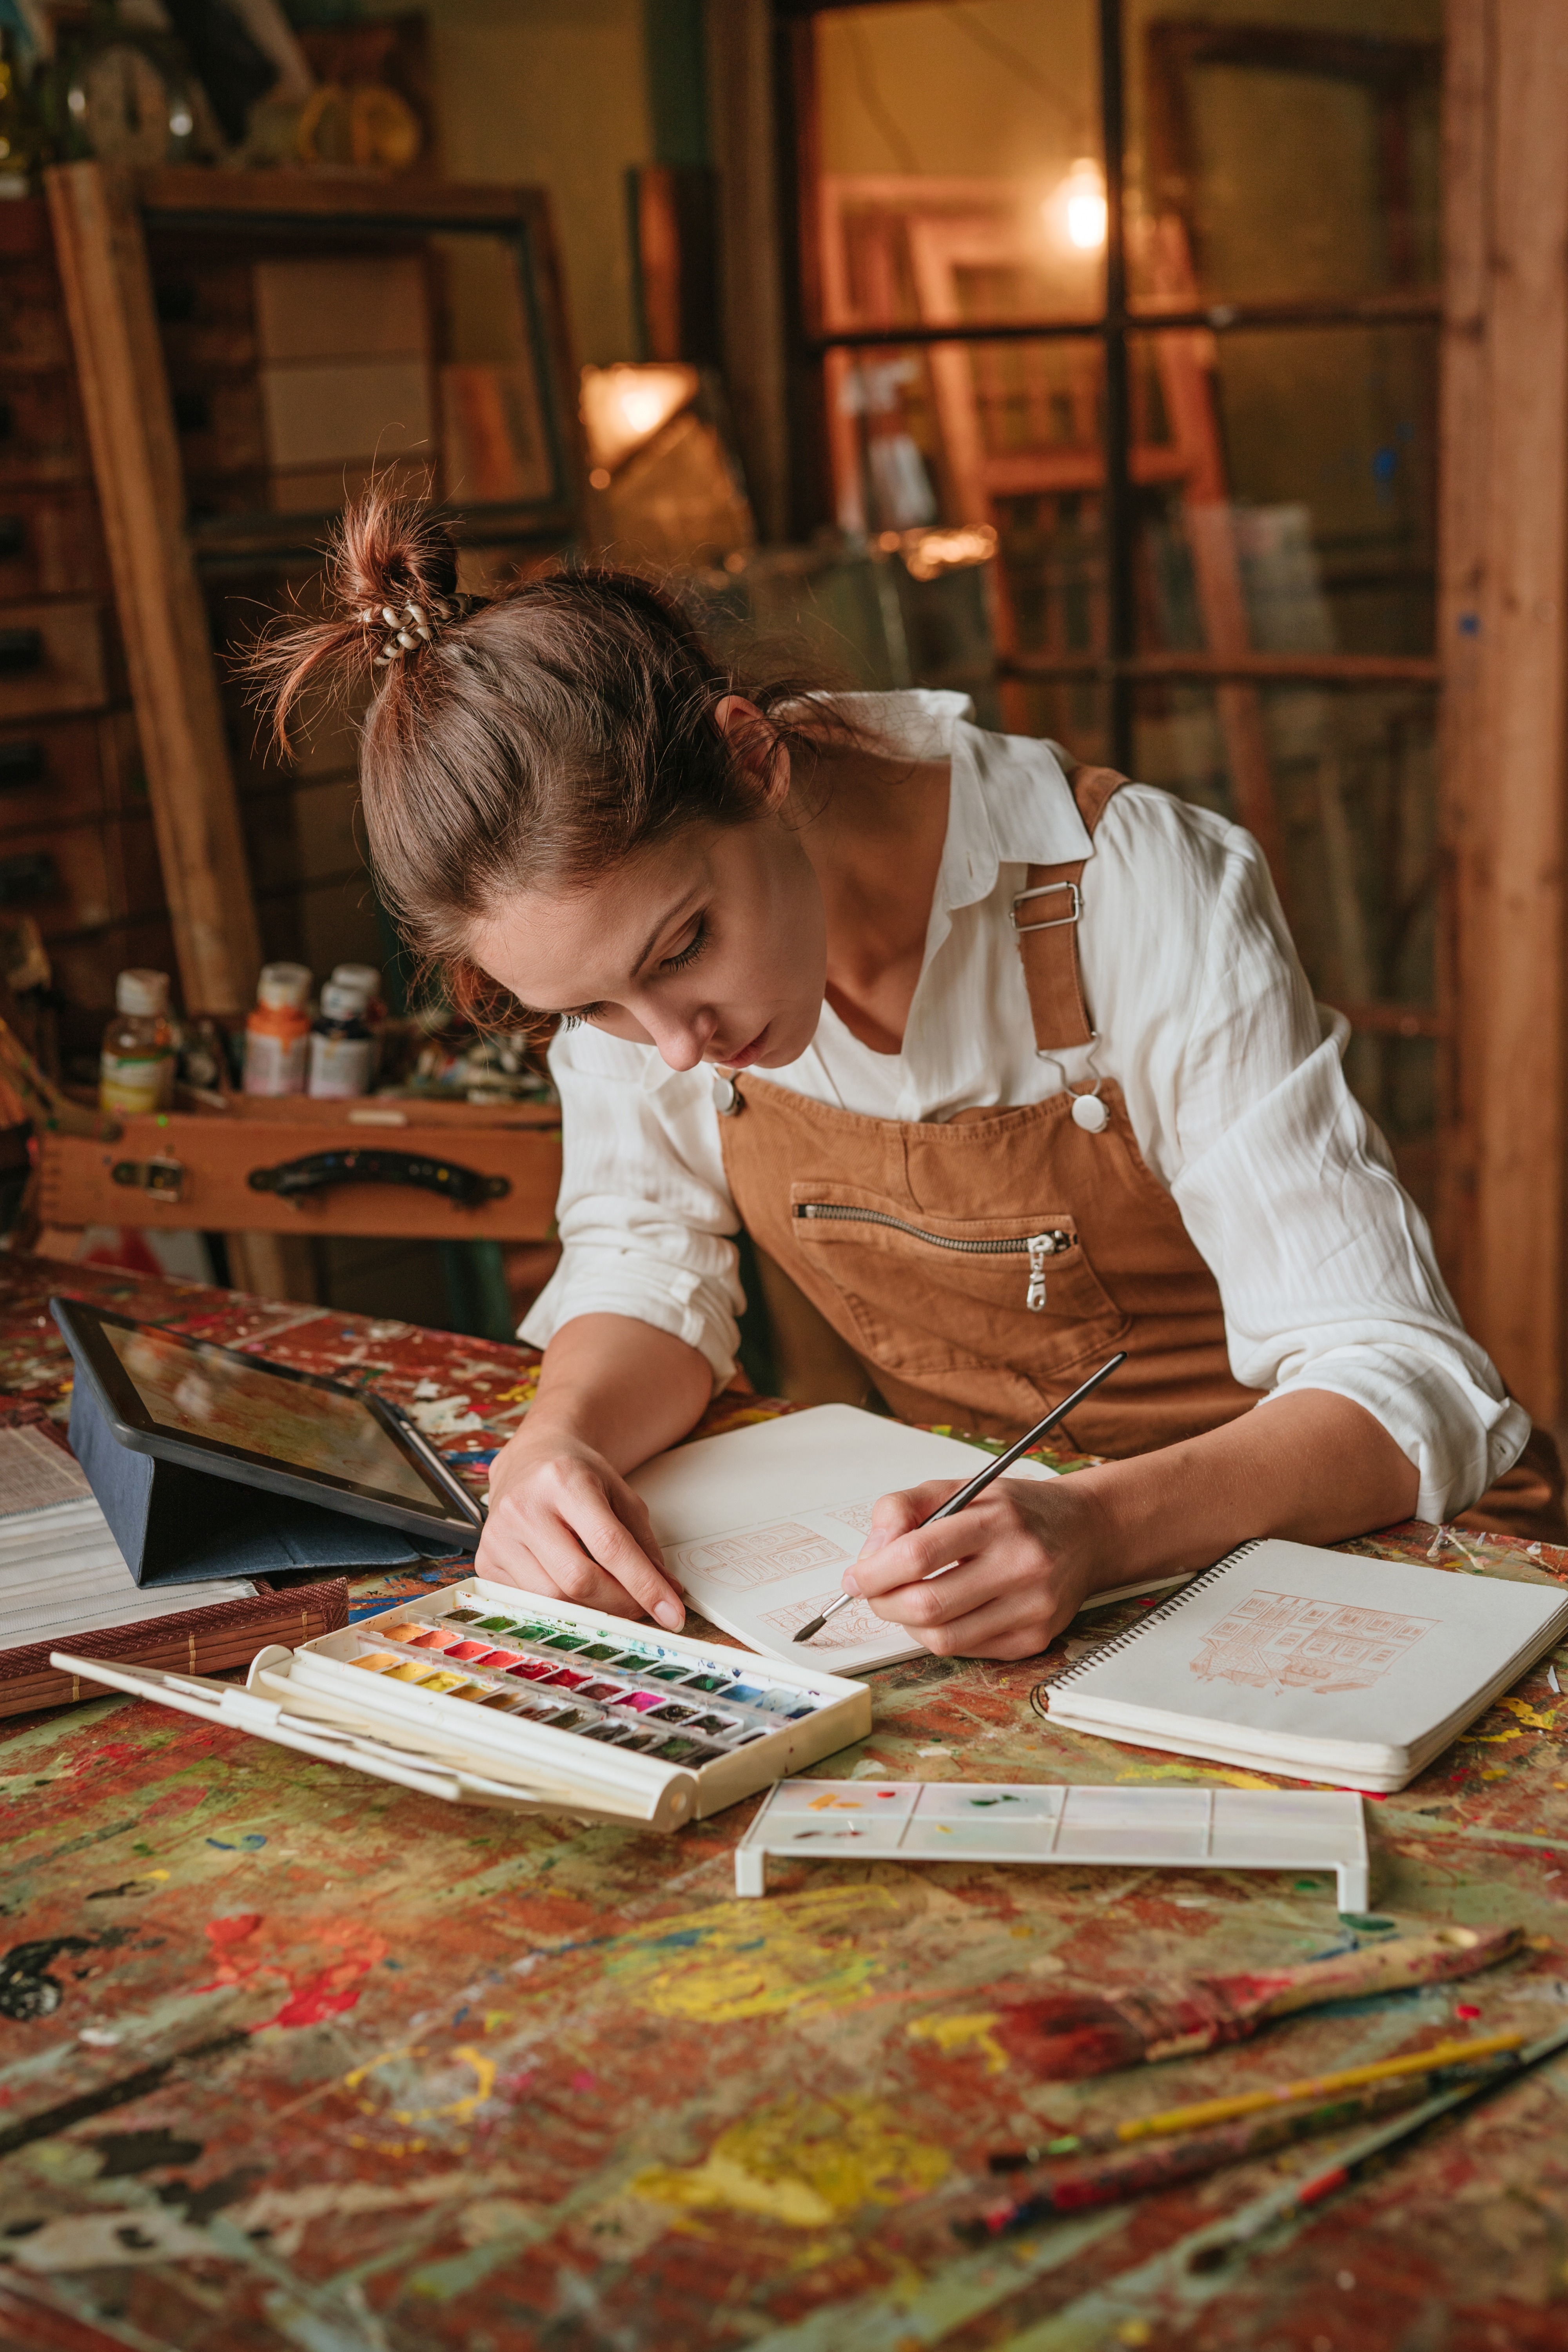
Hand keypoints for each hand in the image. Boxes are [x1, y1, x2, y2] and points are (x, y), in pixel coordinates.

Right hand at [477, 1426, 684, 1628]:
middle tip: (643, 1609)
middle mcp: (525, 1507)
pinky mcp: (487, 1559)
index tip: (671, 1612)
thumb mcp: (620, 1496)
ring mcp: (499, 1535)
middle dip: (620, 1604)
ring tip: (612, 1601)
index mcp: (564, 1481)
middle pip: (578, 1579)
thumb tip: (667, 1592)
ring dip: (592, 1610)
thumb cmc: (577, 1476)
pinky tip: (575, 1592)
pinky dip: (562, 1605)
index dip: (644, 1584)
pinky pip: (531, 1601)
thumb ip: (644, 1544)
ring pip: (552, 1598)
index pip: (609, 1545)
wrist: (532, 1458)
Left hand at [843, 1473, 1111, 1659]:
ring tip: (908, 1600)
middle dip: (884, 1602)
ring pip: (942, 1637)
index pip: (918, 1554)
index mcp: (997, 1519)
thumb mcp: (960, 1488)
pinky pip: (967, 1650)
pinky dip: (941, 1634)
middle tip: (875, 1592)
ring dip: (908, 1623)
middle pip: (926, 1604)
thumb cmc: (1016, 1511)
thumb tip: (870, 1555)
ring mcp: (1032, 1607)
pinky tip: (945, 1611)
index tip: (856, 1576)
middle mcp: (1020, 1564)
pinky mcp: (1035, 1637)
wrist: (1085, 1532)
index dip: (874, 1572)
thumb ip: (904, 1507)